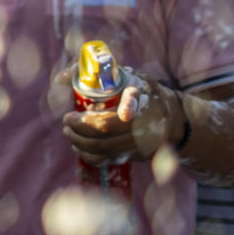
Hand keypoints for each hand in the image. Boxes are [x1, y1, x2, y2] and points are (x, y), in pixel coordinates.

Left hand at [62, 69, 181, 163]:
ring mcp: (139, 144)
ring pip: (103, 148)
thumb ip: (95, 74)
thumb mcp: (127, 77)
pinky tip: (78, 146)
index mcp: (141, 102)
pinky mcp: (134, 156)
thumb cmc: (143, 94)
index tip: (81, 114)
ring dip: (78, 141)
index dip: (105, 114)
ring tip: (68, 131)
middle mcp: (142, 125)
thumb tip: (59, 77)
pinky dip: (87, 155)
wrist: (173, 120)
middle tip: (66, 121)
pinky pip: (106, 160)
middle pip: (104, 132)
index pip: (124, 109)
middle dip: (78, 128)